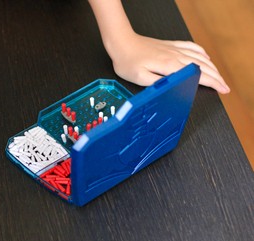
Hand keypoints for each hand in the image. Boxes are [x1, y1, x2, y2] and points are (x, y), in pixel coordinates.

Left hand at [107, 33, 229, 92]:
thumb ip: (159, 84)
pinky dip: (202, 53)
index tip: (222, 89)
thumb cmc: (128, 61)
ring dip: (212, 67)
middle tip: (225, 86)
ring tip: (219, 76)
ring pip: (200, 57)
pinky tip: (205, 57)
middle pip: (203, 66)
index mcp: (169, 65)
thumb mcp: (140, 78)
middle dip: (217, 77)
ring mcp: (174, 49)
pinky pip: (191, 47)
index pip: (198, 75)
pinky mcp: (170, 45)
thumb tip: (174, 89)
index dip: (213, 83)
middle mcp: (175, 55)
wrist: (122, 42)